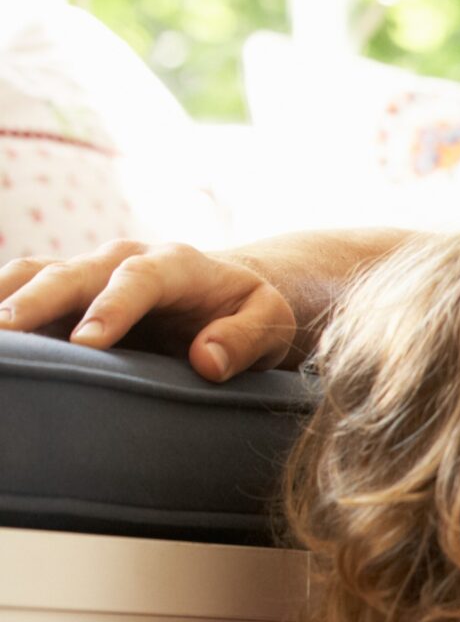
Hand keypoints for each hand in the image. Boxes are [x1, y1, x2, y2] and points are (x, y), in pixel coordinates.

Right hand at [0, 239, 294, 380]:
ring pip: (32, 275)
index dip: (112, 307)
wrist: (224, 294)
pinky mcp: (63, 293)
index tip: (87, 344)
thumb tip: (207, 360)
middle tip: (5, 332)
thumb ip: (246, 337)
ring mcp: (86, 274)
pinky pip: (18, 288)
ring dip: (3, 299)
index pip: (140, 278)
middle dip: (36, 301)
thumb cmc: (248, 312)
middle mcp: (121, 260)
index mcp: (176, 264)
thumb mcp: (271, 322)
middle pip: (71, 273)